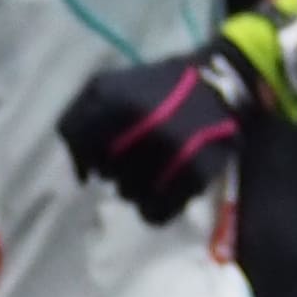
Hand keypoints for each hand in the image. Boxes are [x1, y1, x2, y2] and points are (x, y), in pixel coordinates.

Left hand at [56, 40, 254, 223]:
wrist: (220, 83)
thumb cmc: (156, 86)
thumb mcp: (108, 84)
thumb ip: (77, 119)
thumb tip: (81, 176)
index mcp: (114, 100)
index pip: (78, 142)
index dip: (84, 153)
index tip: (97, 154)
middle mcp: (140, 127)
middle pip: (105, 174)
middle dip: (114, 167)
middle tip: (134, 154)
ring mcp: (170, 153)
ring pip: (128, 195)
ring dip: (134, 187)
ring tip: (153, 167)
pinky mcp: (194, 175)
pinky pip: (155, 213)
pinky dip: (154, 208)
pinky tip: (163, 191)